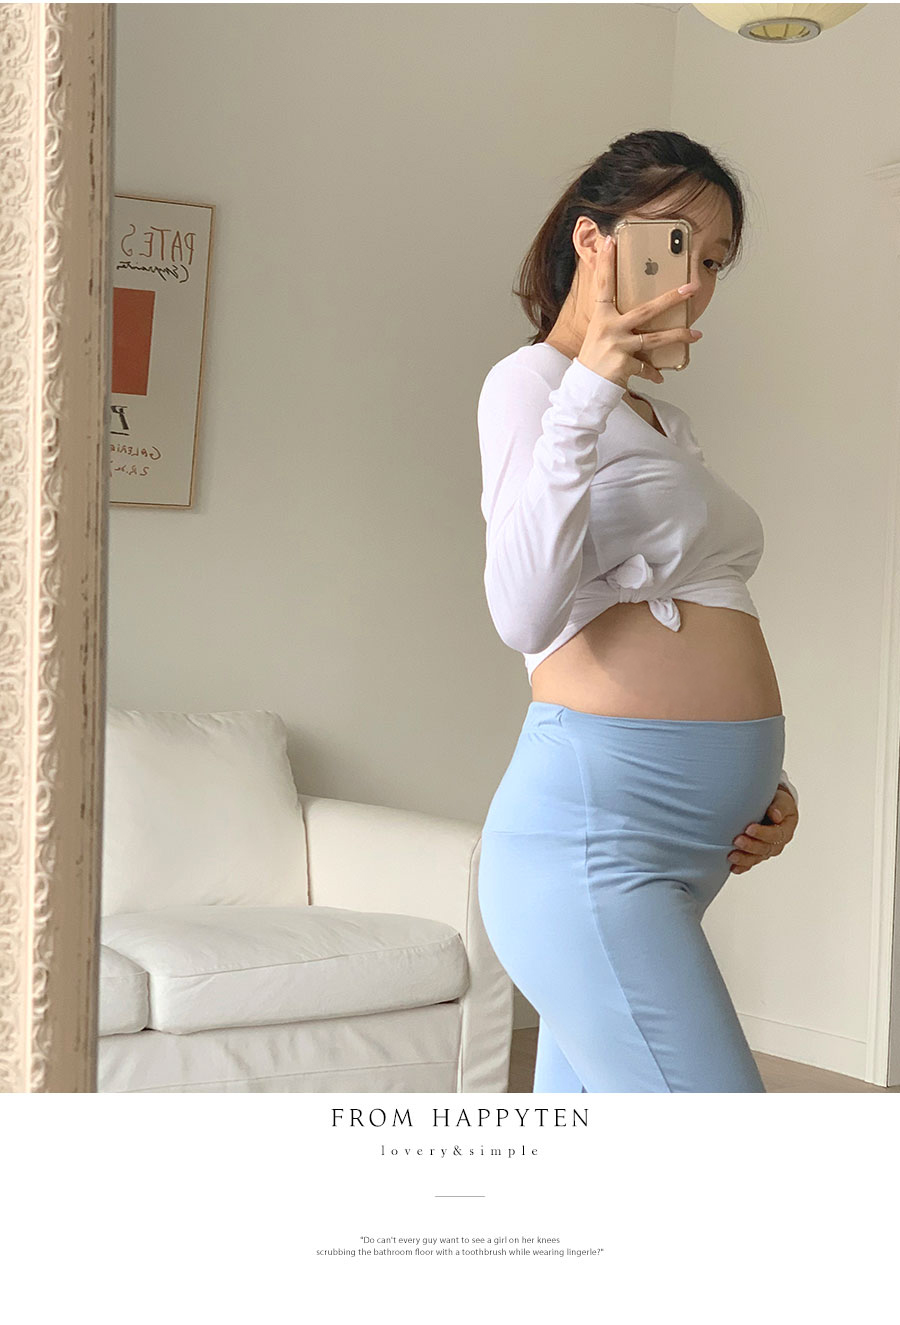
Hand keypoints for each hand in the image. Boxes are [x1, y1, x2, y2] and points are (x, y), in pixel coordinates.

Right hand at [577, 232, 701, 388]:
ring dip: (678, 336)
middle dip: (671, 299)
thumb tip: (640, 313)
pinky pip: (646, 367)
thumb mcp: (599, 334)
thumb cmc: (595, 359)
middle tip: (690, 288)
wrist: (584, 388)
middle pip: (646, 310)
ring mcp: (618, 347)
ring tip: (695, 334)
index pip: (604, 285)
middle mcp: (610, 329)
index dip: (606, 263)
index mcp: (601, 317)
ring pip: (655, 339)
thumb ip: (616, 321)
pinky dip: (654, 372)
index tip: (611, 242)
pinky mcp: (624, 365)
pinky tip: (660, 376)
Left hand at [728, 786, 798, 873]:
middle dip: (751, 846)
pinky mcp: (756, 854)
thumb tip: (775, 815)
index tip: (749, 828)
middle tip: (737, 840)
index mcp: (785, 830)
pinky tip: (733, 868)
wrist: (773, 807)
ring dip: (744, 858)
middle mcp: (777, 843)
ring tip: (731, 856)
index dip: (763, 833)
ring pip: (757, 858)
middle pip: (765, 849)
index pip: (776, 835)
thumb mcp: (782, 800)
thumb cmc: (777, 802)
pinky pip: (750, 863)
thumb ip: (780, 806)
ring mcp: (766, 850)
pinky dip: (742, 866)